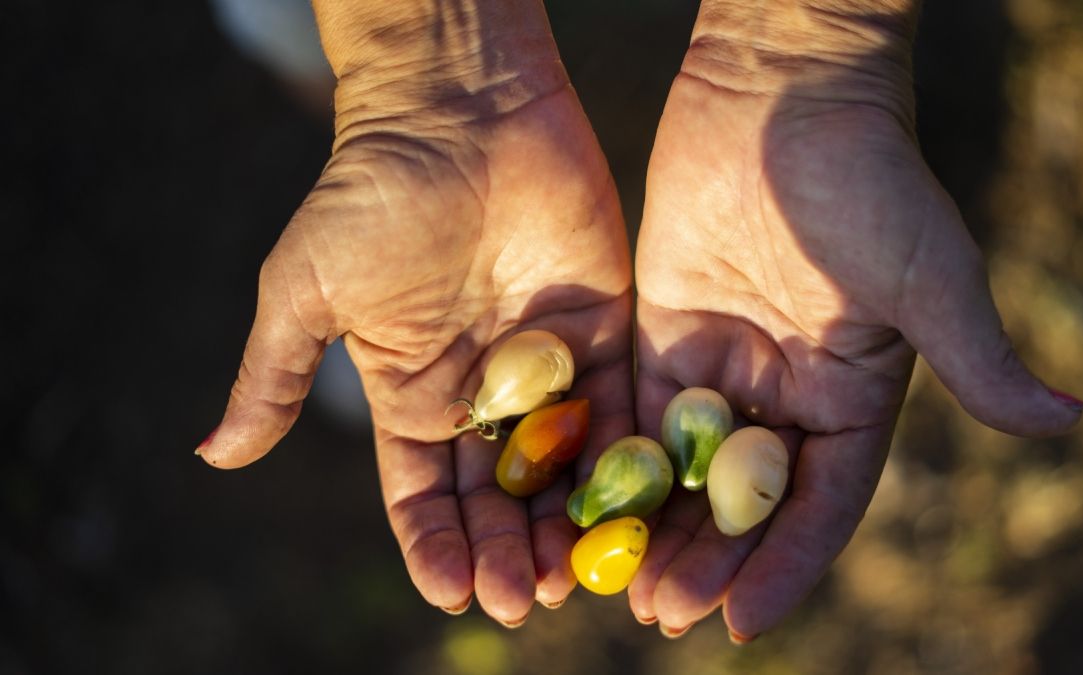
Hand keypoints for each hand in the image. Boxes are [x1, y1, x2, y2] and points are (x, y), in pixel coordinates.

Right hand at [195, 1, 632, 624]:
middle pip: (499, 499)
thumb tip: (212, 457)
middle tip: (526, 601)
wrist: (460, 110)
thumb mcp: (306, 288)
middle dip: (508, 552)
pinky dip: (625, 465)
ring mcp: (548, 372)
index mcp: (413, 398)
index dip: (435, 548)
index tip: (453, 593)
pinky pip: (620, 413)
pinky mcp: (604, 337)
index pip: (423, 496)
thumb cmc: (371, 193)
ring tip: (573, 578)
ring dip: (567, 528)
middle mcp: (483, 399)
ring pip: (562, 472)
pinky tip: (634, 512)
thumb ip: (274, 373)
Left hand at [629, 0, 1082, 639]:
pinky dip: (611, 459)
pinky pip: (634, 410)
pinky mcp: (663, 332)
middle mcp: (787, 396)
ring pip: (682, 468)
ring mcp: (722, 367)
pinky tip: (578, 503)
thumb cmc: (868, 179)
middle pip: (741, 502)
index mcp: (853, 400)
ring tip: (613, 580)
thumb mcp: (928, 275)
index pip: (819, 505)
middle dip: (704, 559)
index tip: (739, 623)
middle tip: (656, 611)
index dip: (782, 567)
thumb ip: (977, 356)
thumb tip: (1068, 419)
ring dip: (650, 525)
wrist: (783, 93)